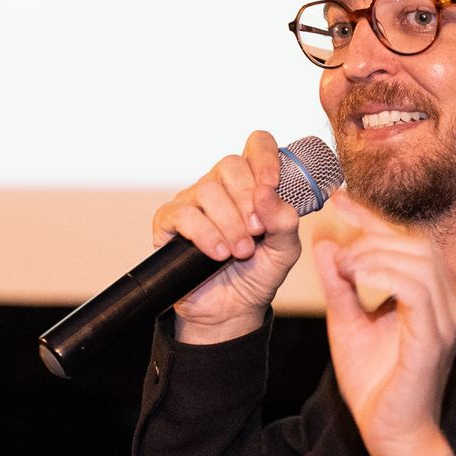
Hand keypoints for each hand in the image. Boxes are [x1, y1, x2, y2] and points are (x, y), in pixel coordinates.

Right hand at [151, 130, 303, 342]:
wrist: (231, 310)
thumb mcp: (285, 249)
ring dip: (230, 223)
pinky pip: (184, 215)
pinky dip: (206, 234)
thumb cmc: (258, 273)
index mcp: (252, 183)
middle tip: (257, 231)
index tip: (272, 184)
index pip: (256, 145)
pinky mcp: (169, 223)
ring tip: (241, 252)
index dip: (264, 157)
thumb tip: (267, 193)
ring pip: (207, 190)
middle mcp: (220, 186)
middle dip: (247, 200)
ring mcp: (192, 202)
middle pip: (230, 165)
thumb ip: (285, 220)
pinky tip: (219, 254)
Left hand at [312, 191, 455, 455]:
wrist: (391, 438)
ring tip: (344, 263)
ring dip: (375, 253)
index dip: (373, 217)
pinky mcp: (434, 340)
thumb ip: (340, 286)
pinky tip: (357, 277)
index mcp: (429, 299)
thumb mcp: (347, 326)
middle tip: (337, 231)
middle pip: (417, 243)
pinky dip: (384, 275)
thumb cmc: (376, 388)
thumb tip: (327, 243)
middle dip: (374, 228)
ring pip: (419, 260)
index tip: (337, 197)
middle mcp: (445, 305)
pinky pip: (417, 290)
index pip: (406, 242)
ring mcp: (445, 322)